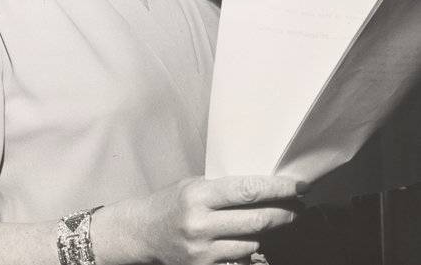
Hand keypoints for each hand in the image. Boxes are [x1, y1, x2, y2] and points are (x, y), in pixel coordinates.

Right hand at [91, 175, 304, 264]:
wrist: (142, 232)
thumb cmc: (170, 203)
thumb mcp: (193, 184)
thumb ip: (223, 188)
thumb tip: (264, 187)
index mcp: (198, 195)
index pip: (247, 191)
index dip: (278, 188)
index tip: (299, 186)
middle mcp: (201, 224)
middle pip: (257, 220)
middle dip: (284, 212)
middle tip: (297, 206)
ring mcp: (203, 251)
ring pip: (252, 243)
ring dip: (268, 232)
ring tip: (273, 220)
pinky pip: (240, 262)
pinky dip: (249, 250)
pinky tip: (250, 240)